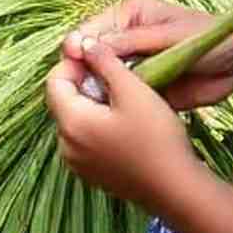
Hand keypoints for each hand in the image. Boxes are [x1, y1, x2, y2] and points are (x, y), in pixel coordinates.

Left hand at [46, 37, 208, 221]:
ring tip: (122, 98)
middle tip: (114, 75)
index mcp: (71, 123)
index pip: (54, 80)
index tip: (98, 55)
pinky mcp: (92, 175)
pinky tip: (124, 123)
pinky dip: (96, 125)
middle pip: (62, 100)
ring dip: (90, 103)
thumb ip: (104, 61)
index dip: (73, 62)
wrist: (178, 189)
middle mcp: (66, 146)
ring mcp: (78, 164)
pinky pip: (84, 140)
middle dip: (83, 82)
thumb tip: (84, 43)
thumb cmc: (156, 137)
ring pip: (74, 120)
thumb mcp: (132, 90)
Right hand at [64, 0, 232, 111]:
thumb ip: (129, 42)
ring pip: (106, 80)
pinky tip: (109, 115)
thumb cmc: (207, 37)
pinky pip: (124, 98)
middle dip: (86, 71)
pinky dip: (117, 106)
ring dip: (99, 91)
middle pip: (94, 56)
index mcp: (128, 16)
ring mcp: (136, 65)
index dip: (79, 45)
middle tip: (79, 88)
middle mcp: (127, 39)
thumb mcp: (166, 36)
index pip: (92, 29)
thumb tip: (86, 45)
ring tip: (92, 104)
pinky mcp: (146, 89)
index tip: (70, 59)